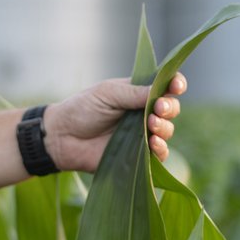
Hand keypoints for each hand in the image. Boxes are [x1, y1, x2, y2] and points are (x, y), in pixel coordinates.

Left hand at [43, 73, 186, 172]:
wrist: (63, 137)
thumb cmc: (82, 109)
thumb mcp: (108, 94)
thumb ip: (135, 93)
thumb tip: (161, 91)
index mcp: (138, 92)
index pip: (165, 86)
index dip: (176, 84)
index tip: (176, 86)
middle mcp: (144, 112)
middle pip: (171, 108)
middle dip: (169, 107)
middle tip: (158, 108)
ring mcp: (142, 134)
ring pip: (168, 131)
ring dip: (165, 127)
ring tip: (151, 126)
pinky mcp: (138, 155)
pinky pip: (159, 154)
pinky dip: (161, 149)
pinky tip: (153, 143)